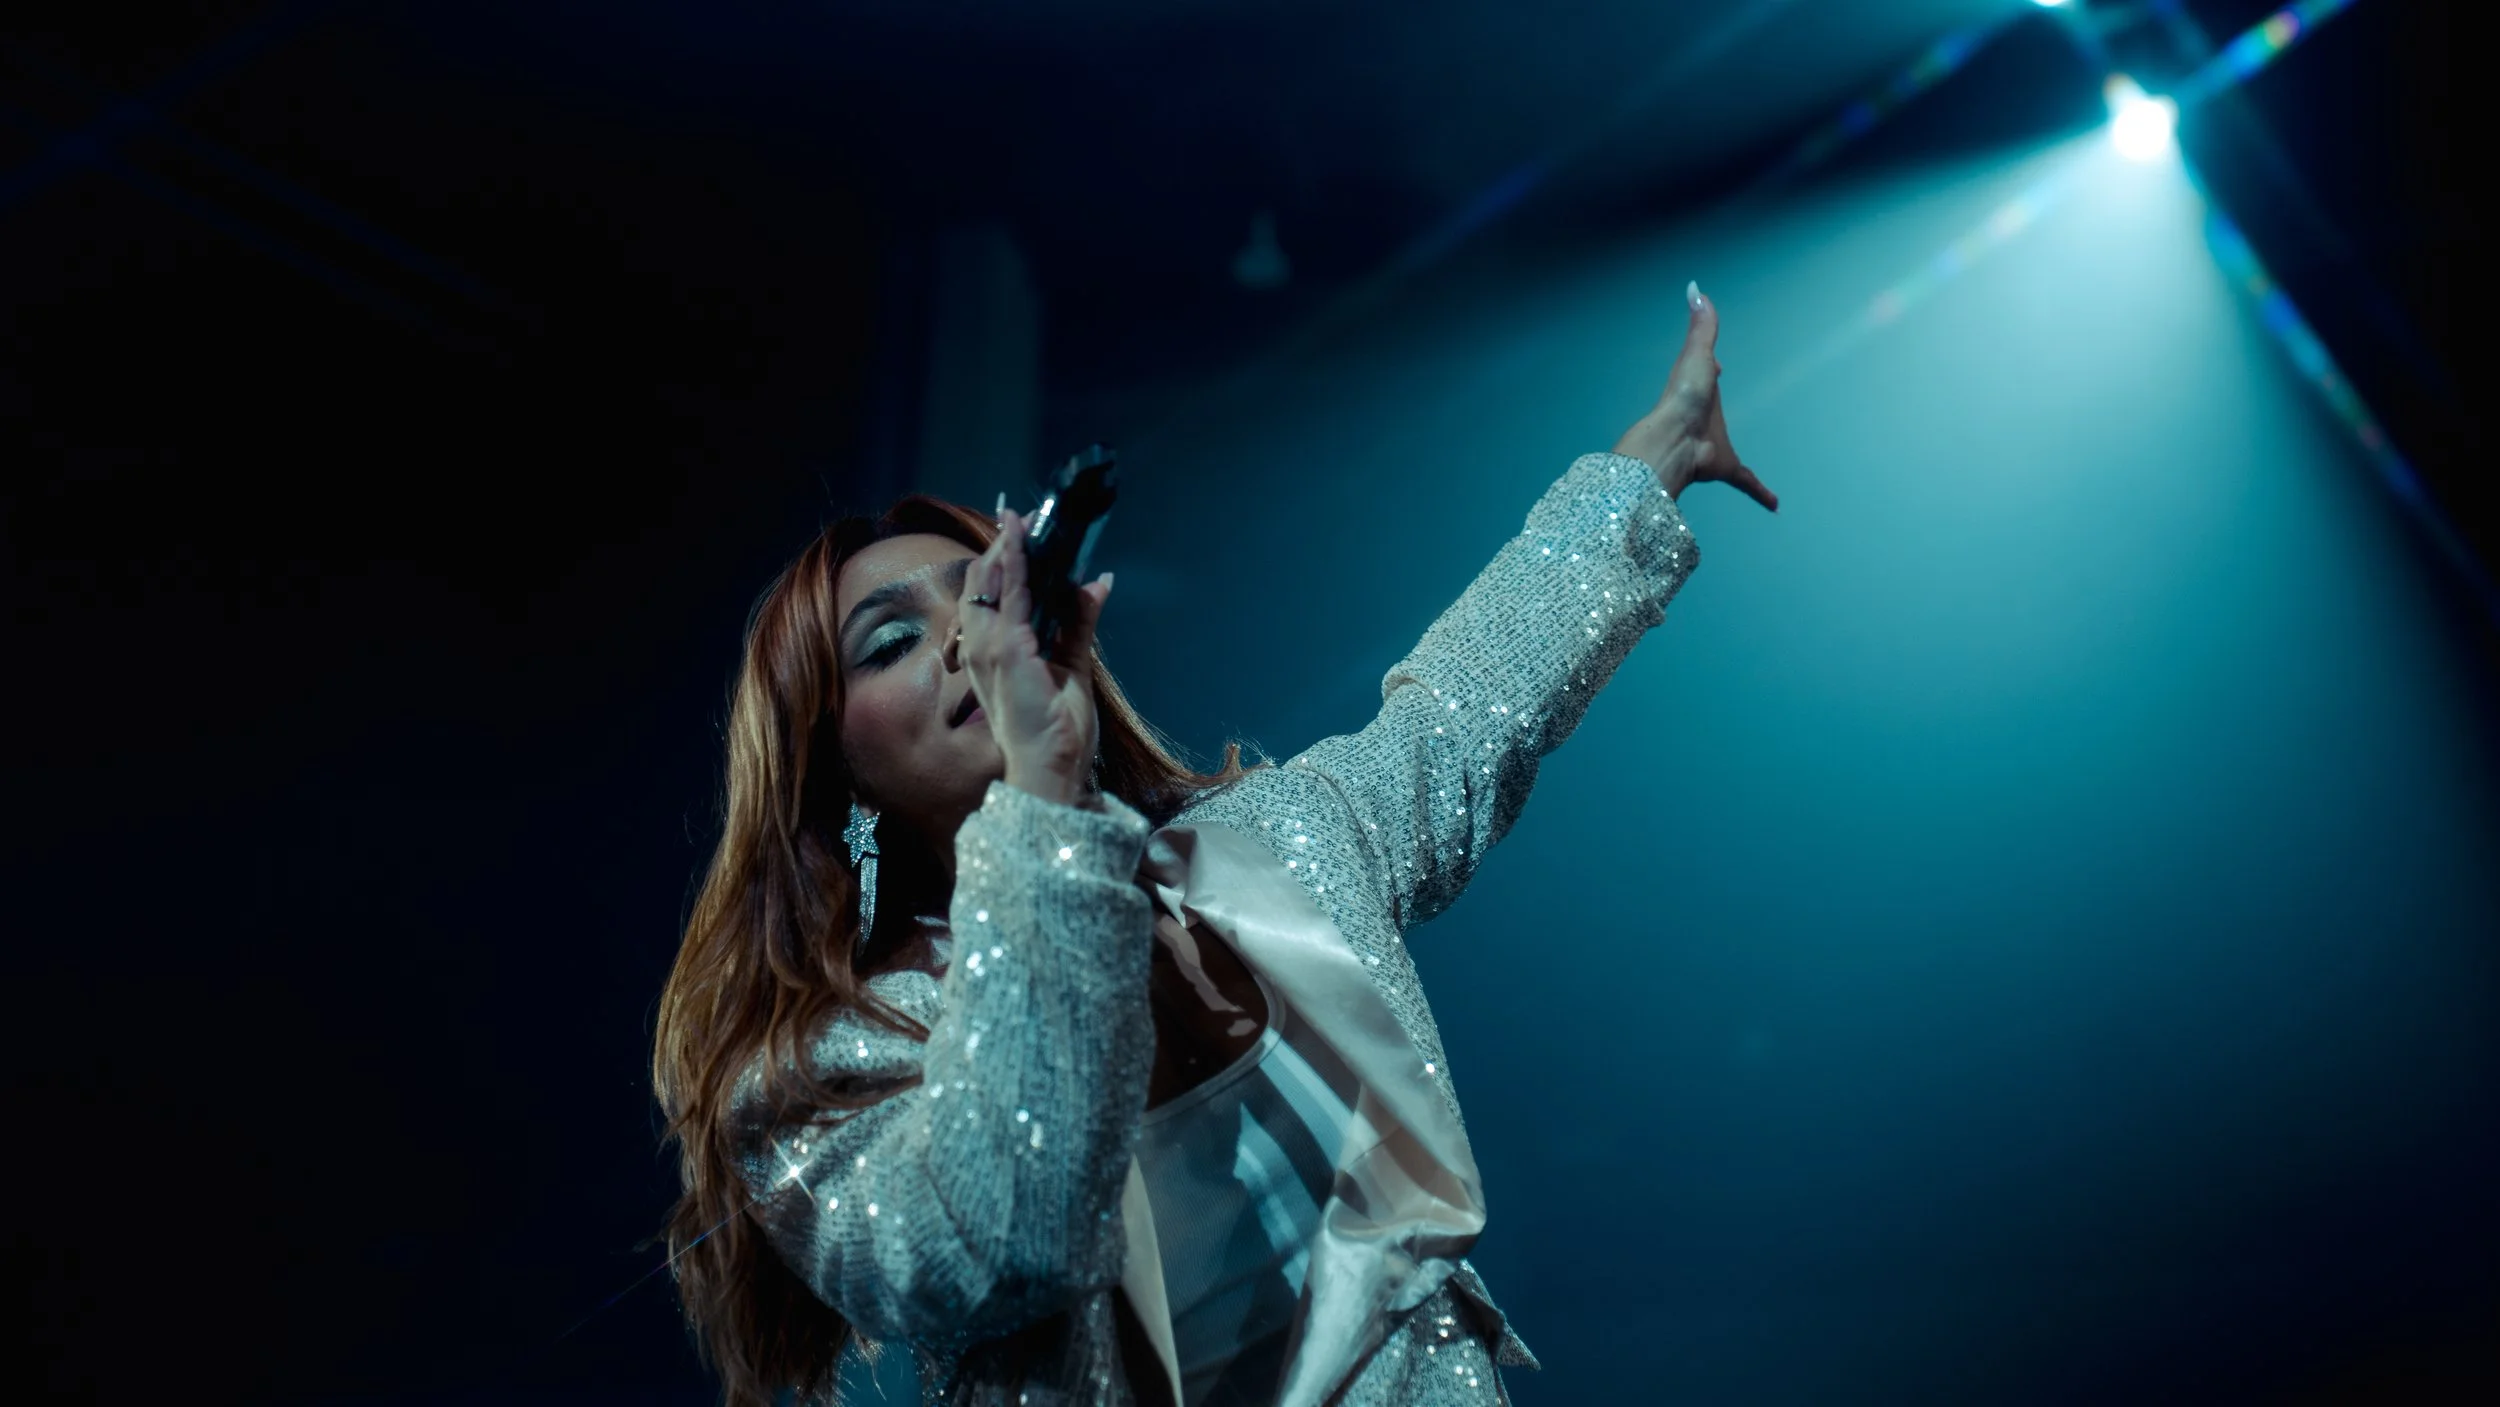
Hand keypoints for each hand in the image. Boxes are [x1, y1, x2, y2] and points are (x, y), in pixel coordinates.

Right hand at [957, 506, 1113, 805]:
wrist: (1053, 766)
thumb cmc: (1056, 728)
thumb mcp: (1072, 663)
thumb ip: (1078, 622)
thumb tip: (1097, 583)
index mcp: (993, 654)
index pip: (988, 597)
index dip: (1000, 562)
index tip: (1019, 533)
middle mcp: (983, 648)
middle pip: (983, 583)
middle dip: (1002, 547)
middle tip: (1023, 519)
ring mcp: (990, 649)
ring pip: (991, 583)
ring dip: (1006, 548)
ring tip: (1022, 521)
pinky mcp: (1008, 651)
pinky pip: (1012, 597)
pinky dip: (1018, 566)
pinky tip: (1025, 543)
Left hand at [1612, 282, 1778, 512]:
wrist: (1675, 440)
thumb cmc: (1684, 396)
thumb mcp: (1697, 355)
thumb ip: (1702, 325)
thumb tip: (1695, 287)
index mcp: (1701, 390)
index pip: (1704, 375)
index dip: (1708, 369)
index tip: (1715, 364)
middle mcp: (1705, 417)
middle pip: (1713, 412)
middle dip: (1716, 409)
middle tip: (1723, 404)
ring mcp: (1714, 444)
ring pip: (1728, 451)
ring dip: (1737, 460)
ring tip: (1748, 471)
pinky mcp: (1724, 467)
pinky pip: (1745, 481)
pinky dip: (1759, 491)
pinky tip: (1773, 505)